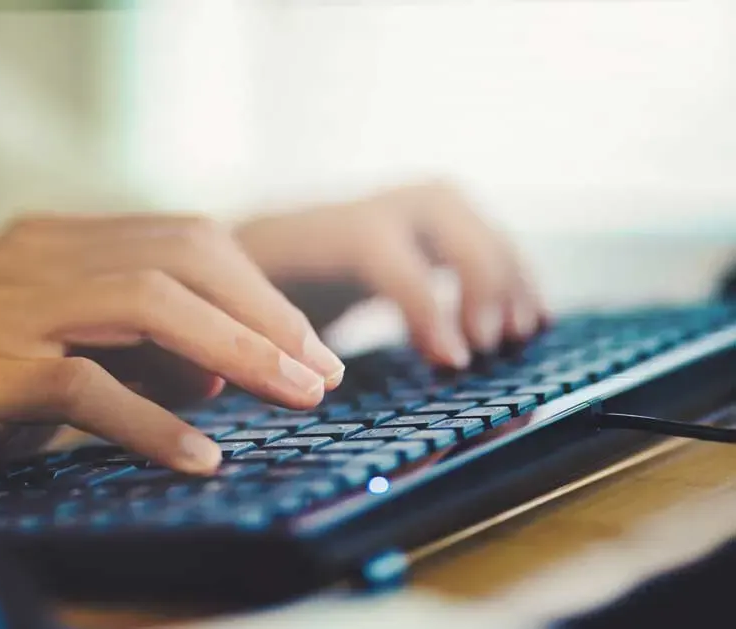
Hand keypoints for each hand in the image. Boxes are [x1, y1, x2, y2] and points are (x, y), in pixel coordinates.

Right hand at [0, 214, 343, 488]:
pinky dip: (154, 422)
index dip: (259, 292)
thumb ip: (141, 350)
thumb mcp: (63, 357)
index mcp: (57, 240)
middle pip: (183, 258)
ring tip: (294, 397)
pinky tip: (200, 456)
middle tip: (322, 372)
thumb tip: (229, 364)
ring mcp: (3, 306)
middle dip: (266, 316)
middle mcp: (32, 255)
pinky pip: (87, 386)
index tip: (310, 347)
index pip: (186, 240)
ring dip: (237, 353)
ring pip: (149, 305)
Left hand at [237, 180, 547, 367]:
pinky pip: (474, 234)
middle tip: (491, 343)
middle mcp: (356, 207)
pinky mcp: (411, 231)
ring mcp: (388, 211)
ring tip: (521, 333)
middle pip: (440, 206)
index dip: (424, 303)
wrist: (232, 259)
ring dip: (505, 270)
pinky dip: (508, 271)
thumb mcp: (231, 324)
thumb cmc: (227, 303)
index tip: (453, 362)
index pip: (379, 249)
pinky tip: (527, 317)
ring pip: (463, 214)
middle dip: (479, 273)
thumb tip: (296, 390)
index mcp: (307, 234)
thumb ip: (257, 348)